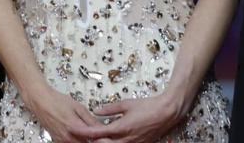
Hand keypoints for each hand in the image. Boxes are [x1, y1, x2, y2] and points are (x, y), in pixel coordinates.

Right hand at [25, 85, 101, 142]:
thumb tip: (102, 127)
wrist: (40, 100)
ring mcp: (62, 141)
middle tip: (100, 134)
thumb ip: (90, 119)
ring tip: (90, 134)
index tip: (108, 133)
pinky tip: (80, 135)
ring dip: (86, 141)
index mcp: (75, 128)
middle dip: (95, 140)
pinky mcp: (58, 141)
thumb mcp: (78, 106)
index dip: (103, 136)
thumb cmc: (56, 101)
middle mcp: (68, 137)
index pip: (94, 138)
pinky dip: (77, 141)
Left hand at [69, 93, 183, 142]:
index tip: (76, 130)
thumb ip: (109, 108)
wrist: (166, 113)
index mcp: (121, 127)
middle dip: (94, 141)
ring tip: (96, 138)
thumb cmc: (147, 106)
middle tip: (84, 136)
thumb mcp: (126, 104)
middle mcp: (126, 139)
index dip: (87, 132)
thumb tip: (96, 110)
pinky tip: (111, 140)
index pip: (99, 133)